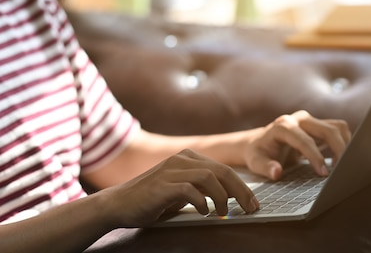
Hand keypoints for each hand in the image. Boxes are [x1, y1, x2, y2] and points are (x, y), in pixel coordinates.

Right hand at [99, 149, 258, 227]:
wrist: (118, 204)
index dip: (242, 186)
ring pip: (209, 177)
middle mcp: (182, 159)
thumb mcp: (182, 191)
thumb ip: (202, 189)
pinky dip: (202, 202)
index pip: (224, 169)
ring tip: (224, 212)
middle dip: (241, 191)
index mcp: (189, 158)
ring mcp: (171, 170)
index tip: (253, 202)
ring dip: (222, 197)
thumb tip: (230, 197)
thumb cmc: (152, 200)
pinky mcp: (162, 184)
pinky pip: (190, 190)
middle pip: (222, 171)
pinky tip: (205, 212)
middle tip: (251, 208)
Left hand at [243, 110, 350, 180]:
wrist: (259, 143)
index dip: (316, 157)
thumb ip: (265, 167)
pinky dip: (344, 143)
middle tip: (340, 172)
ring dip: (345, 145)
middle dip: (338, 150)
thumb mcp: (255, 162)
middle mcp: (299, 119)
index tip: (323, 174)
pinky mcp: (318, 125)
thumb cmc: (258, 153)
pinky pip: (338, 130)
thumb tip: (276, 172)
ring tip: (342, 166)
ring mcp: (311, 120)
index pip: (305, 140)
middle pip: (328, 130)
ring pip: (337, 127)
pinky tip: (340, 160)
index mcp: (283, 126)